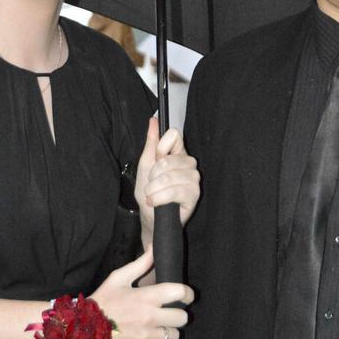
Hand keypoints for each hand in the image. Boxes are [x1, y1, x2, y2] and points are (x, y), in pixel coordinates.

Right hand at [92, 247, 193, 338]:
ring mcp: (147, 336)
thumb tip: (154, 247)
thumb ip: (140, 263)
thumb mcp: (118, 278)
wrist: (84, 330)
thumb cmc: (102, 302)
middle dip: (178, 313)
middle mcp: (150, 318)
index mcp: (147, 297)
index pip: (180, 293)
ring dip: (168, 330)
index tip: (186, 295)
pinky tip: (144, 336)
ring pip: (174, 335)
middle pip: (183, 317)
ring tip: (157, 325)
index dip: (187, 293)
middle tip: (170, 311)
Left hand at [135, 117, 199, 238]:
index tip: (155, 159)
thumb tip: (153, 120)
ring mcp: (193, 179)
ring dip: (153, 188)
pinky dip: (160, 197)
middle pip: (168, 159)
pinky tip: (156, 202)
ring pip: (169, 176)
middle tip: (151, 185)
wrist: (151, 218)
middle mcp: (189, 164)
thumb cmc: (149, 192)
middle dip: (152, 175)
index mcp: (178, 153)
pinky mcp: (194, 194)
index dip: (161, 147)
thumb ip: (151, 142)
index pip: (174, 135)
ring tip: (152, 195)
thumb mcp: (145, 165)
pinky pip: (174, 190)